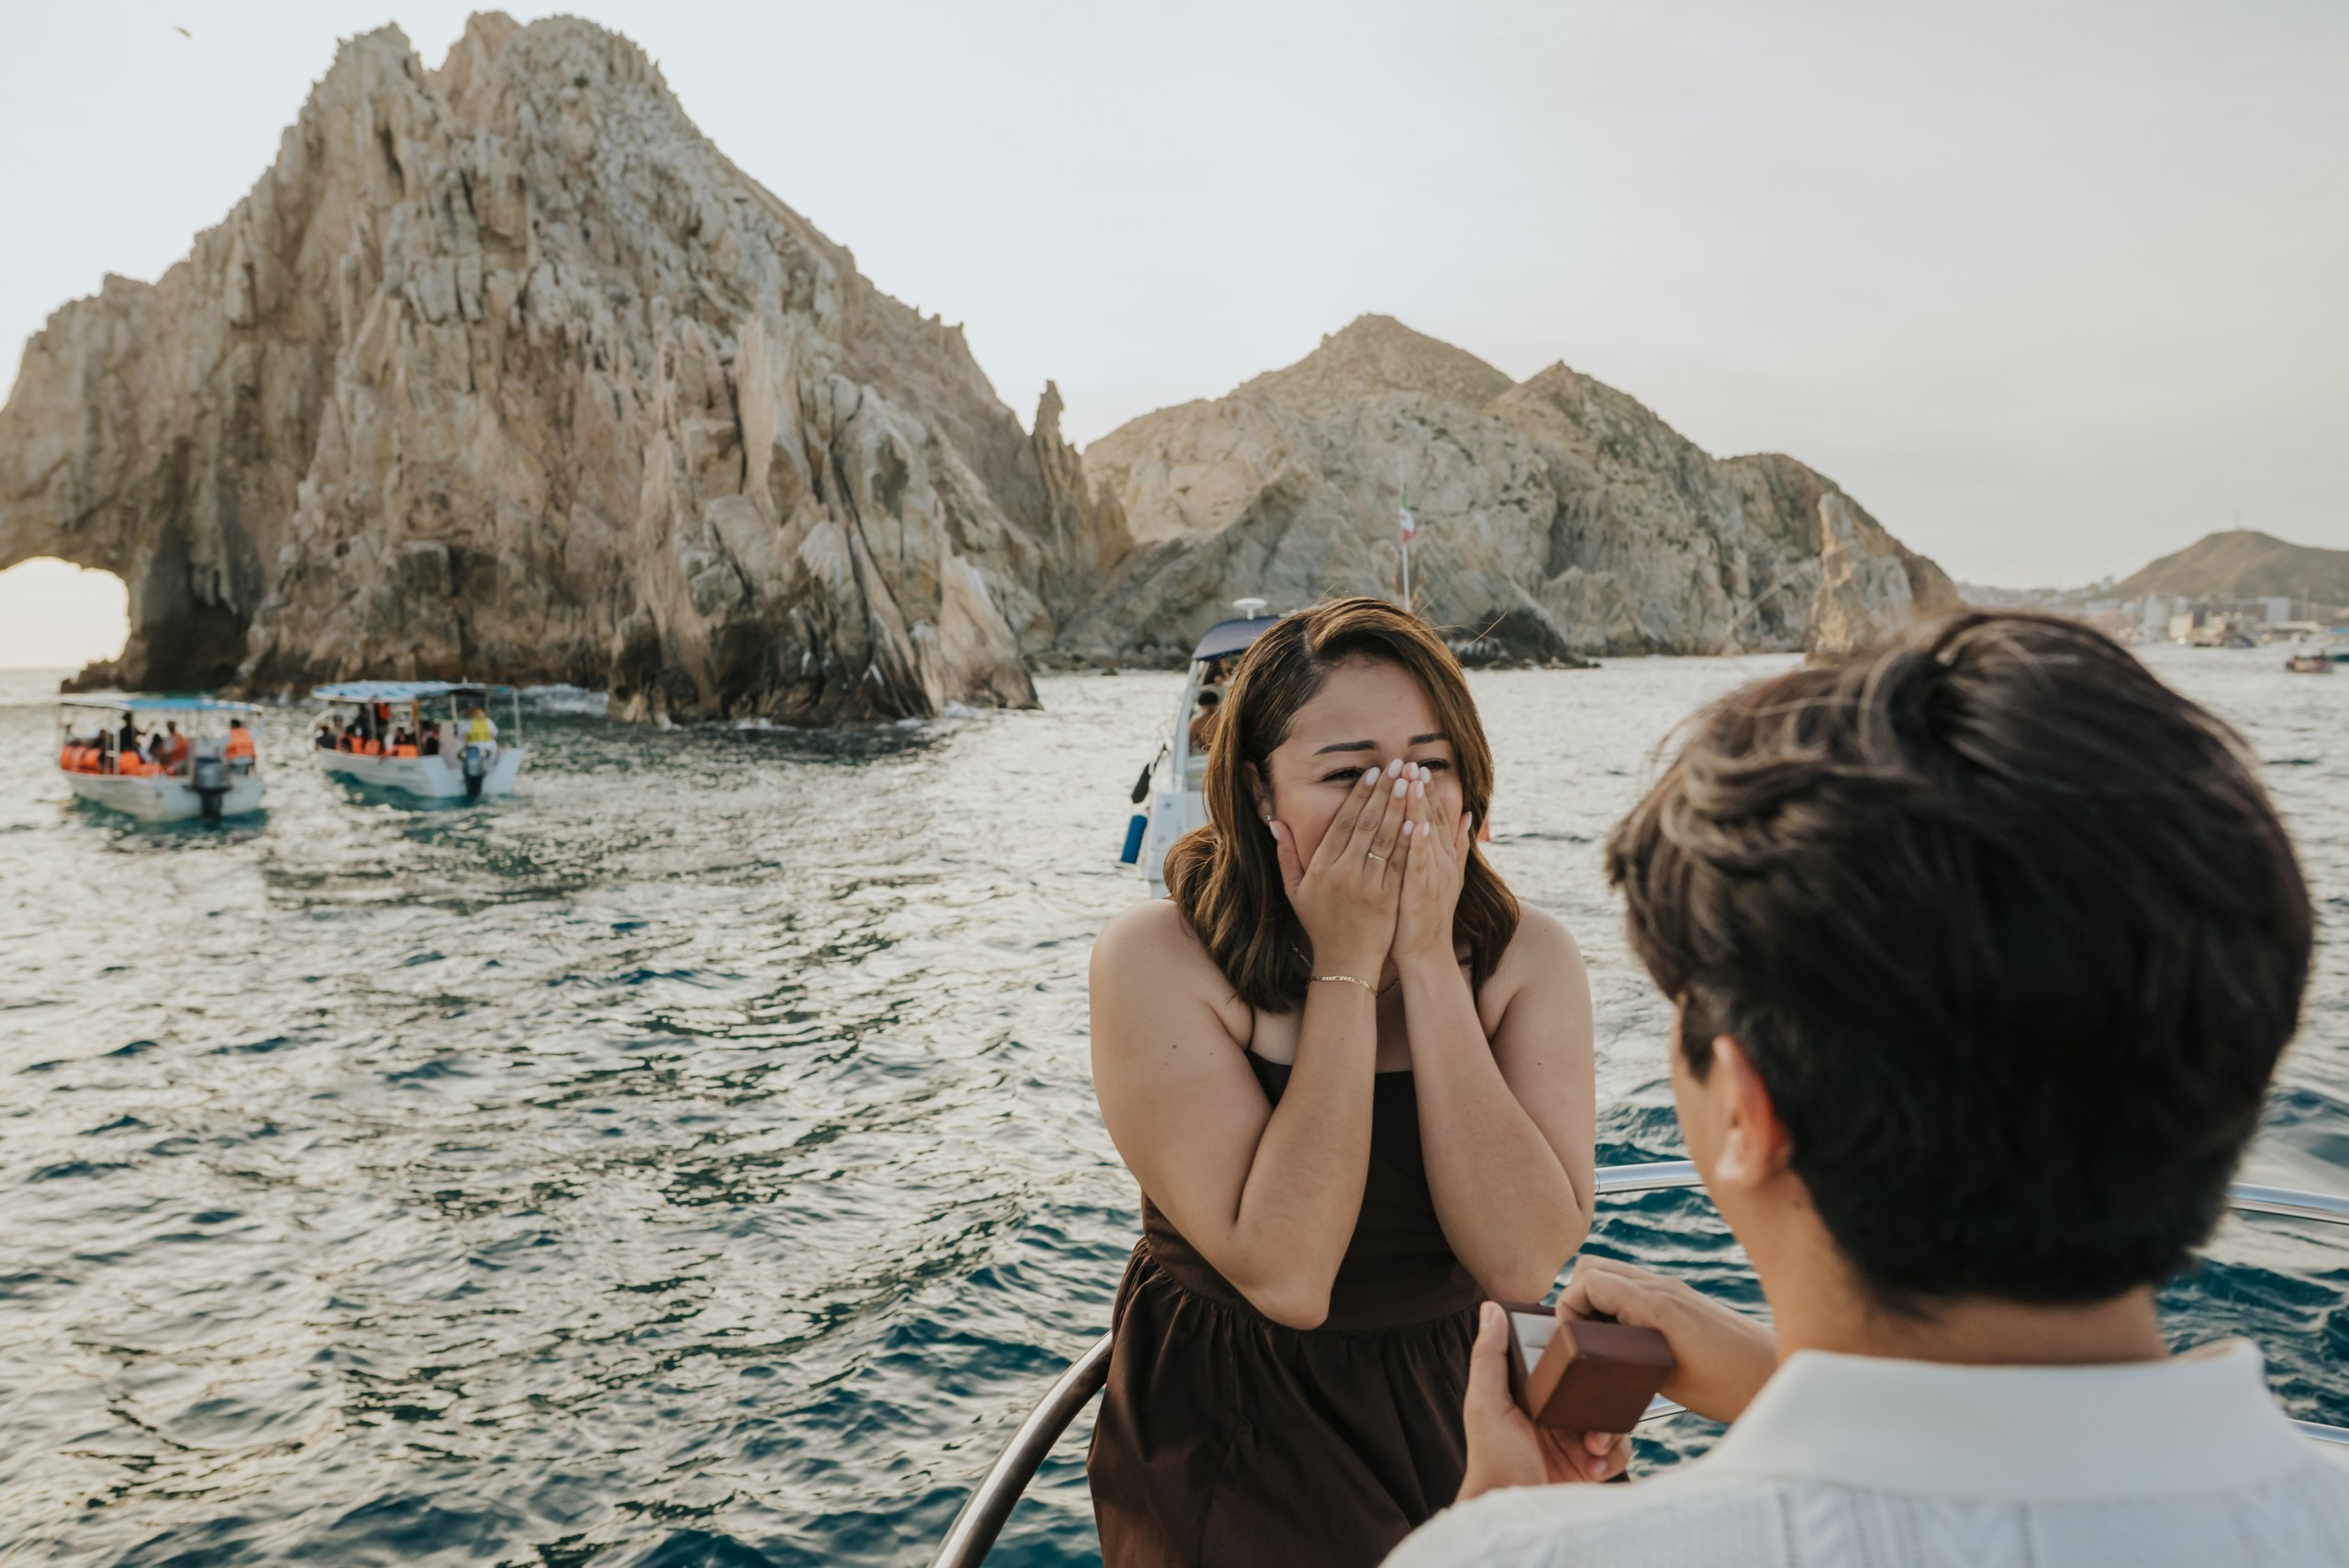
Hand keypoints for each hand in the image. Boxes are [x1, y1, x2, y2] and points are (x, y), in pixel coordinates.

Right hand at [1271, 760, 1410, 975]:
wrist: (1345, 963)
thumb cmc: (1319, 924)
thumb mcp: (1294, 891)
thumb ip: (1286, 855)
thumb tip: (1275, 823)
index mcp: (1322, 868)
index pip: (1343, 823)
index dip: (1359, 796)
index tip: (1372, 773)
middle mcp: (1345, 874)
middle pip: (1367, 824)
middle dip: (1385, 792)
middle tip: (1399, 765)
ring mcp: (1369, 887)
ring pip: (1386, 840)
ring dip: (1401, 808)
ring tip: (1412, 782)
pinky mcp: (1389, 899)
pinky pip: (1400, 864)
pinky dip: (1410, 841)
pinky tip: (1420, 819)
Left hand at [1392, 764, 1468, 967]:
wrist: (1426, 953)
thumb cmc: (1428, 914)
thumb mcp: (1447, 876)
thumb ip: (1458, 846)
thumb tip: (1468, 816)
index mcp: (1443, 857)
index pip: (1435, 816)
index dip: (1427, 791)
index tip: (1417, 766)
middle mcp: (1441, 862)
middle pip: (1431, 819)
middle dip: (1421, 791)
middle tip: (1411, 763)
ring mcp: (1432, 876)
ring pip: (1426, 836)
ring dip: (1419, 808)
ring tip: (1411, 782)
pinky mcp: (1420, 892)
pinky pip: (1419, 865)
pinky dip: (1418, 845)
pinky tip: (1414, 826)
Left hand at [1456, 1301, 1631, 1502]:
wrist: (1515, 1515)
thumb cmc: (1492, 1460)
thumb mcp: (1486, 1404)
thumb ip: (1489, 1357)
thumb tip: (1489, 1309)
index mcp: (1531, 1393)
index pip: (1561, 1363)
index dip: (1577, 1358)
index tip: (1588, 1356)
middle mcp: (1555, 1412)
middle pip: (1593, 1389)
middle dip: (1601, 1399)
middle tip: (1592, 1417)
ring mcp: (1576, 1439)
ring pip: (1611, 1417)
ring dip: (1609, 1431)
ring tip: (1593, 1445)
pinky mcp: (1592, 1464)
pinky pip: (1619, 1449)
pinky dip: (1613, 1456)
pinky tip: (1593, 1466)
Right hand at [1557, 1257, 1778, 1423]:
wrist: (1776, 1376)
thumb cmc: (1729, 1385)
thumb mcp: (1664, 1380)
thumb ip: (1621, 1358)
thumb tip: (1590, 1355)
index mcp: (1654, 1303)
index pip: (1588, 1280)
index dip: (1568, 1308)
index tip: (1571, 1341)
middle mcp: (1661, 1286)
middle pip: (1593, 1267)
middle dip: (1576, 1299)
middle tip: (1580, 1340)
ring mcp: (1672, 1288)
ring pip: (1613, 1274)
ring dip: (1597, 1301)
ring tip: (1602, 1343)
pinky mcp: (1681, 1297)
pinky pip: (1634, 1286)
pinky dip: (1618, 1304)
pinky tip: (1628, 1341)